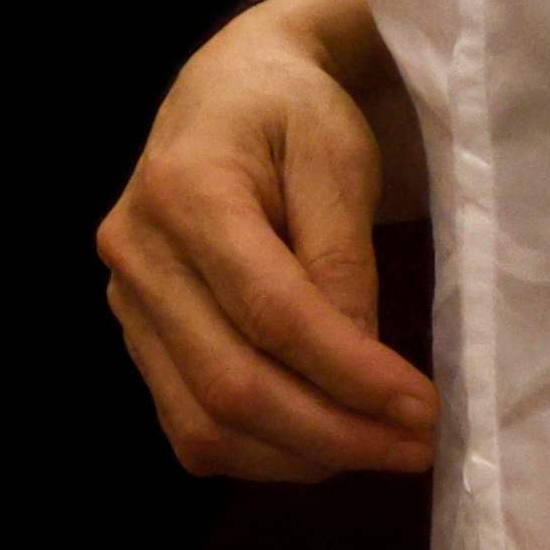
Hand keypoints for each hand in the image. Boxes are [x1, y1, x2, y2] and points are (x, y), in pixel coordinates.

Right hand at [103, 0, 440, 480]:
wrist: (227, 92)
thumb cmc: (294, 114)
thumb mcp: (339, 160)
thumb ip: (344, 261)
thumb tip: (364, 375)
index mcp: (185, 192)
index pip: (271, 312)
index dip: (351, 373)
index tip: (424, 410)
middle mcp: (136, 253)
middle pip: (230, 381)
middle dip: (334, 432)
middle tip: (416, 449)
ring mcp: (125, 300)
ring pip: (202, 422)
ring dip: (298, 457)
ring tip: (375, 450)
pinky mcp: (135, 334)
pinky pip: (188, 426)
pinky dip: (258, 453)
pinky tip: (319, 443)